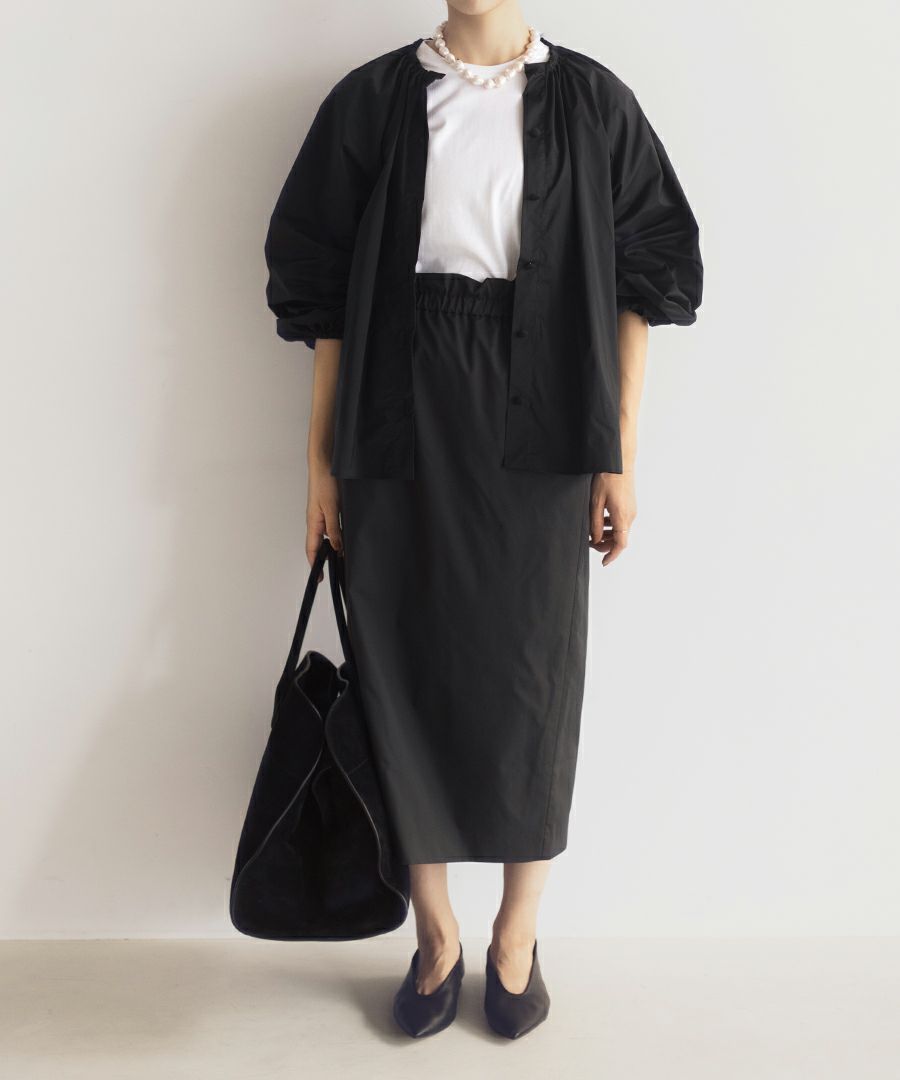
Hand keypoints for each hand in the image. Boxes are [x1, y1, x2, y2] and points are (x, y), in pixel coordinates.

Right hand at [306, 460, 342, 578]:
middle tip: (331, 572)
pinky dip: (335, 536)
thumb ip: (334, 528)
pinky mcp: (326, 509)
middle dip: (322, 560)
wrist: (324, 464)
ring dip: (330, 548)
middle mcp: (315, 521)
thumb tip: (336, 548)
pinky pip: (329, 527)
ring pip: (324, 537)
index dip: (314, 565)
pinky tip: (343, 538)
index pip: (312, 549)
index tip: (318, 578)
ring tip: (340, 559)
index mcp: (313, 523)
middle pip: (317, 546)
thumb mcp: (332, 508)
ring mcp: (320, 515)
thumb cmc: (325, 483)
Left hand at [589, 470, 636, 565]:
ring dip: (607, 535)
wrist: (619, 461)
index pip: (620, 545)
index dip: (611, 555)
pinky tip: (600, 519)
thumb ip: (595, 524)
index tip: (603, 562)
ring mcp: (632, 511)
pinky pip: (622, 522)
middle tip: (590, 542)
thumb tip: (595, 540)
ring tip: (593, 530)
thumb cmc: (607, 479)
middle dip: (605, 545)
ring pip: (620, 531)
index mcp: (622, 517)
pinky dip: (611, 526)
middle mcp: (630, 516)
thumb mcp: (595, 502)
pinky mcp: (630, 506)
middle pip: (619, 539)